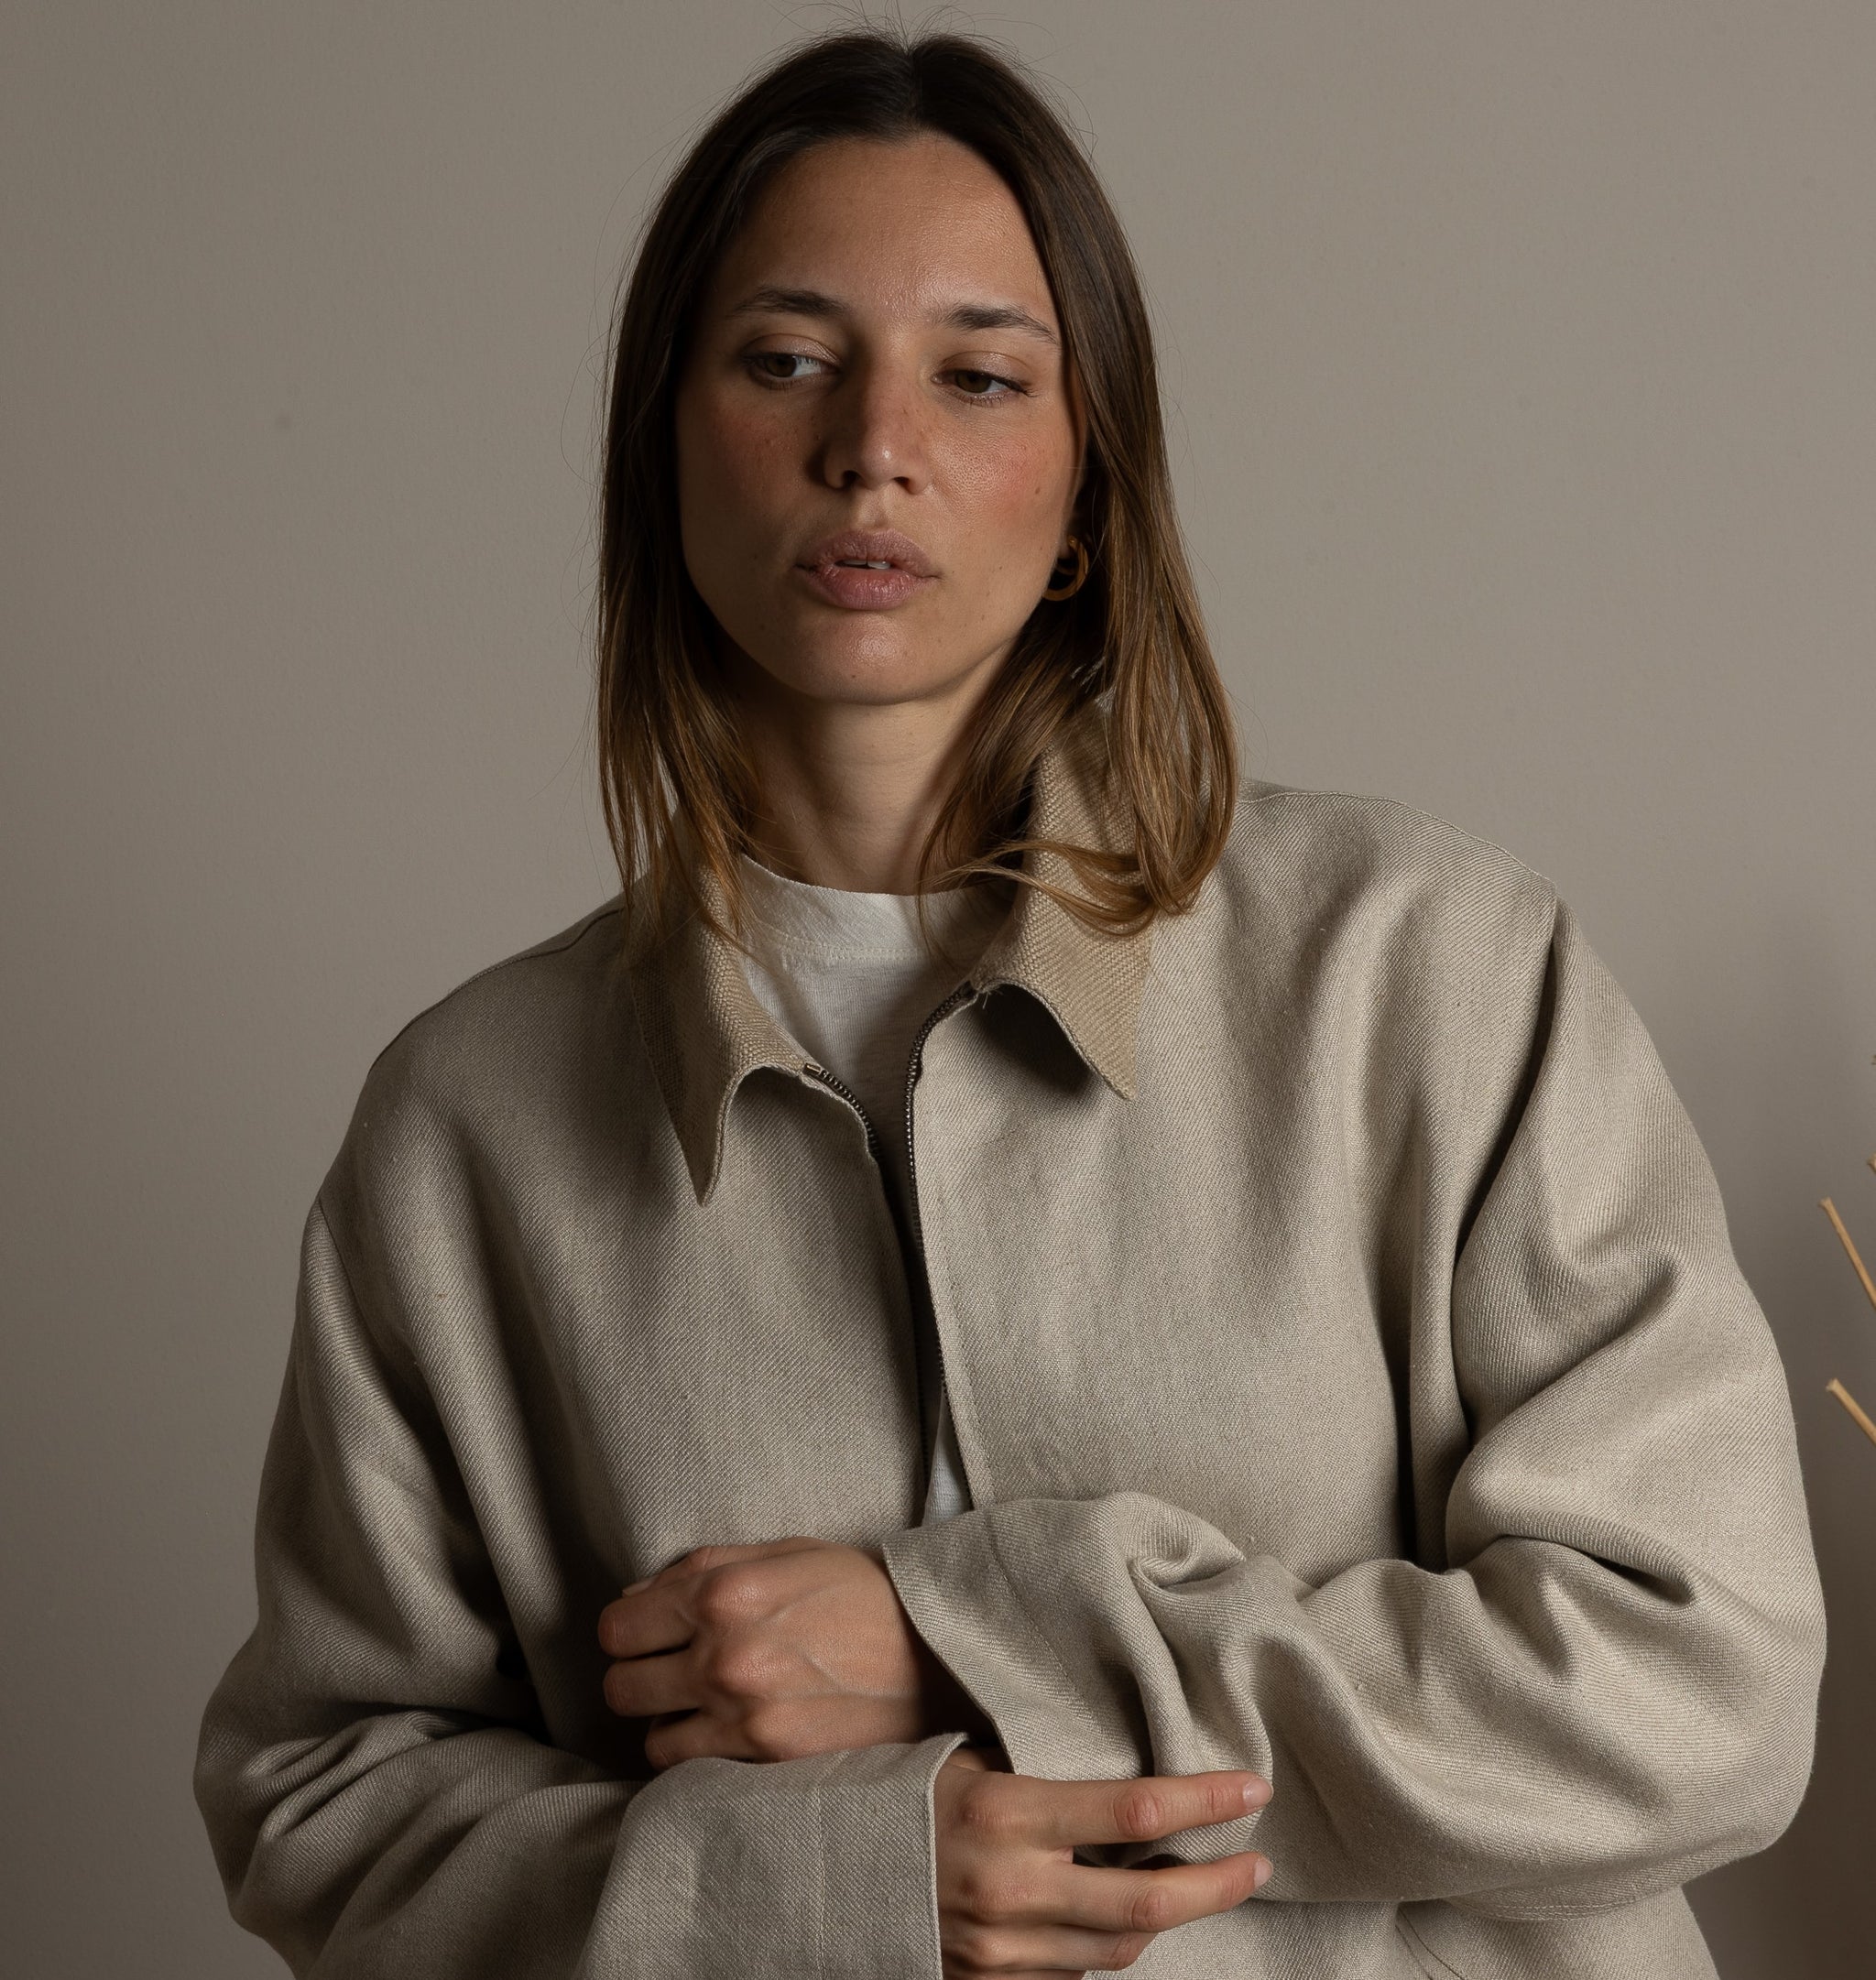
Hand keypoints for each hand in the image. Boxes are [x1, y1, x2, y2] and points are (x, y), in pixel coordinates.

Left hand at [597, 1536, 993, 1768]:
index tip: (650, 1634)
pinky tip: (730, 1736)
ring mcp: (744, 1714)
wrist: (938, 1656)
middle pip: (622, 1686)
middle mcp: (723, 1653)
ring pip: (652, 1739)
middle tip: (673, 1672)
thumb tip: (637, 1598)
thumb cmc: (864, 1596)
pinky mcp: (767, 1761)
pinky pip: (694, 1772)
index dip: (631, 1630)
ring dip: (670, 1723)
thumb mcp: (789, 1553)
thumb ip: (705, 1566)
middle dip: (642, 1676)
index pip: (618, 1626)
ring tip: (704, 1708)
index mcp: (722, 1590)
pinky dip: (702, 1757)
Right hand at [934, 1747, 1271, 1977]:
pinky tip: (1130, 1916)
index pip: (1135, 1809)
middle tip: (1258, 1863)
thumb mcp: (981, 1762)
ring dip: (1170, 1918)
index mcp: (1008, 1813)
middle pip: (1147, 1901)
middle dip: (1216, 1885)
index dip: (1206, 1801)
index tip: (1252, 1789)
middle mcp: (1011, 1887)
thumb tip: (1136, 1776)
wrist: (836, 1869)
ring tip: (1206, 1885)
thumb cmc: (915, 1794)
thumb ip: (1053, 1778)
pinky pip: (1076, 1972)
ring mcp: (1003, 1949)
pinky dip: (1111, 1943)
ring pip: (1119, 1947)